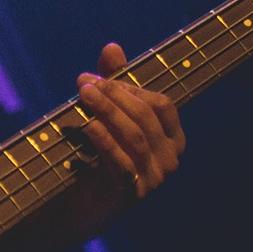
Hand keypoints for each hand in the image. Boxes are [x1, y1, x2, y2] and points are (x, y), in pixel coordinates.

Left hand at [75, 42, 184, 206]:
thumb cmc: (97, 155)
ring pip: (134, 137)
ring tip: (83, 95)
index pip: (161, 104)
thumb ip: (114, 82)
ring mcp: (154, 179)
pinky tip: (88, 126)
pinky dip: (105, 142)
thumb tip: (112, 46)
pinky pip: (122, 164)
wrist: (79, 204)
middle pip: (145, 117)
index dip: (130, 87)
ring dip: (107, 112)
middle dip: (114, 95)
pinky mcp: (133, 195)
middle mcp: (170, 159)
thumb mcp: (107, 115)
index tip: (96, 77)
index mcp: (173, 138)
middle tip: (83, 83)